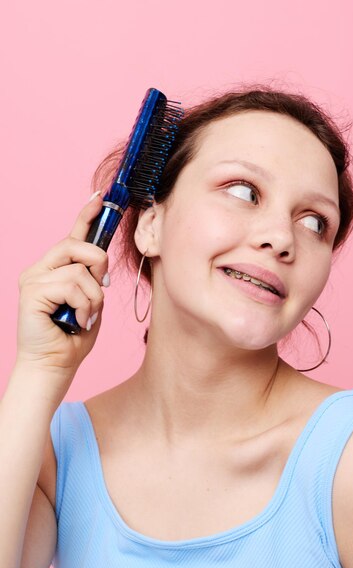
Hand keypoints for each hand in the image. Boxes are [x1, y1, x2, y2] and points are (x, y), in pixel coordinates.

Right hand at [16, 193, 109, 376]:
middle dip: (98, 264)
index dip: (86, 216)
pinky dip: (84, 307)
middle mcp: (41, 270)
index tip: (100, 198)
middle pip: (76, 245)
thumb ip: (93, 279)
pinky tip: (77, 322)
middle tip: (102, 286)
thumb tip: (101, 263)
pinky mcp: (31, 292)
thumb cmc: (73, 337)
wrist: (54, 366)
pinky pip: (72, 286)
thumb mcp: (91, 301)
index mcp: (55, 270)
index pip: (72, 237)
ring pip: (79, 269)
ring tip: (85, 317)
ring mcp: (33, 279)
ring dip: (93, 297)